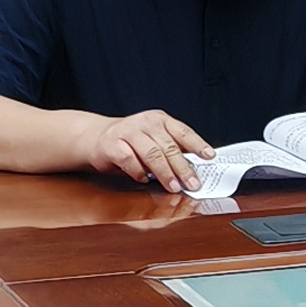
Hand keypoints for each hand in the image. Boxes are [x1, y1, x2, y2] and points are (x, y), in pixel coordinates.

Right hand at [77, 108, 213, 192]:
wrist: (96, 137)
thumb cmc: (130, 142)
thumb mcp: (153, 139)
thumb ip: (170, 150)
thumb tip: (193, 169)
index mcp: (160, 120)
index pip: (183, 132)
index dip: (198, 144)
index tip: (209, 156)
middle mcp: (146, 123)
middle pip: (169, 147)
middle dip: (183, 167)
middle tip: (192, 183)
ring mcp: (129, 132)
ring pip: (152, 154)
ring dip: (164, 173)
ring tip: (173, 186)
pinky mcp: (113, 145)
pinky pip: (130, 160)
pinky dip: (139, 172)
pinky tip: (144, 179)